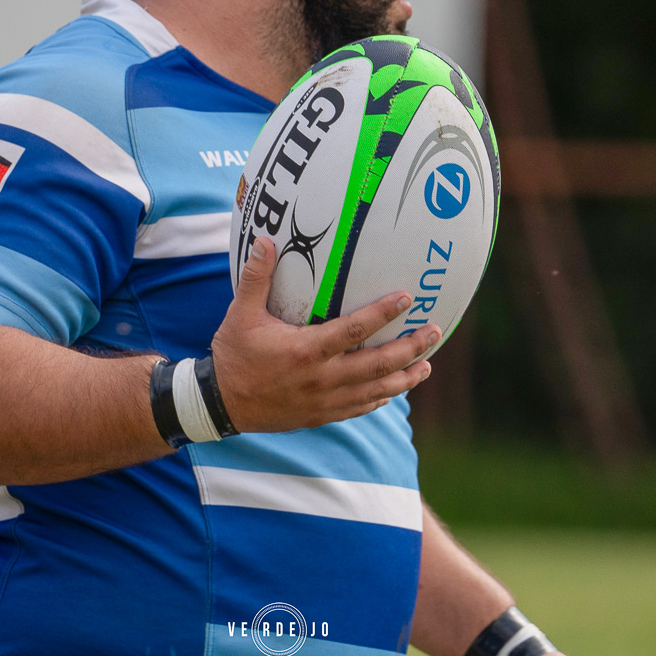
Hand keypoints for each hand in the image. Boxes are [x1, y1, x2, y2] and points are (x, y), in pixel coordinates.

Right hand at [210, 236, 438, 431]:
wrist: (221, 405)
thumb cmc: (233, 356)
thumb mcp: (240, 314)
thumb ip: (256, 278)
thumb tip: (263, 240)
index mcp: (306, 351)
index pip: (354, 331)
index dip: (383, 314)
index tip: (407, 298)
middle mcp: (321, 379)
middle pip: (377, 365)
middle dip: (410, 349)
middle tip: (434, 332)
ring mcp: (324, 401)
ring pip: (376, 391)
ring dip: (405, 378)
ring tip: (427, 365)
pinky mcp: (322, 415)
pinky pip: (359, 408)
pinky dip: (381, 398)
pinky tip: (394, 390)